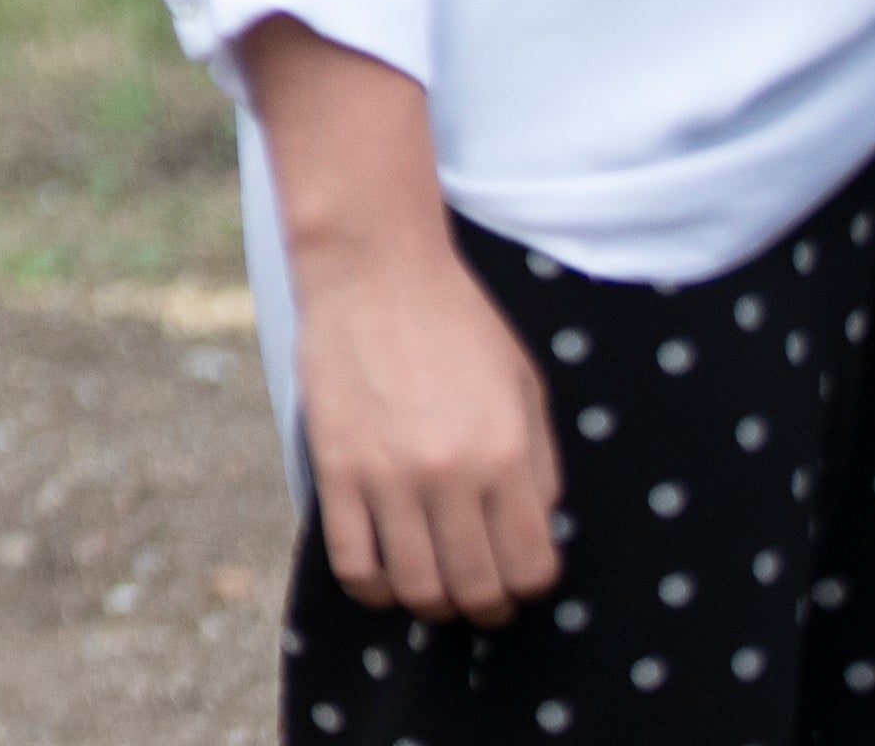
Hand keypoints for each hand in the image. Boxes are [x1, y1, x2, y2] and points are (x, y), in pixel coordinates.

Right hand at [294, 221, 564, 623]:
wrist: (374, 269)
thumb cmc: (456, 322)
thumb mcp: (525, 387)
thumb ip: (539, 465)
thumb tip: (535, 531)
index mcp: (507, 454)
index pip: (531, 567)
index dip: (530, 586)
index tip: (518, 575)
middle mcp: (450, 474)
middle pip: (475, 588)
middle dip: (484, 605)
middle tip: (479, 594)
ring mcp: (387, 475)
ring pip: (415, 587)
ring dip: (431, 603)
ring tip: (433, 586)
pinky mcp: (335, 467)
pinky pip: (352, 562)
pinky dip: (372, 587)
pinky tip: (383, 575)